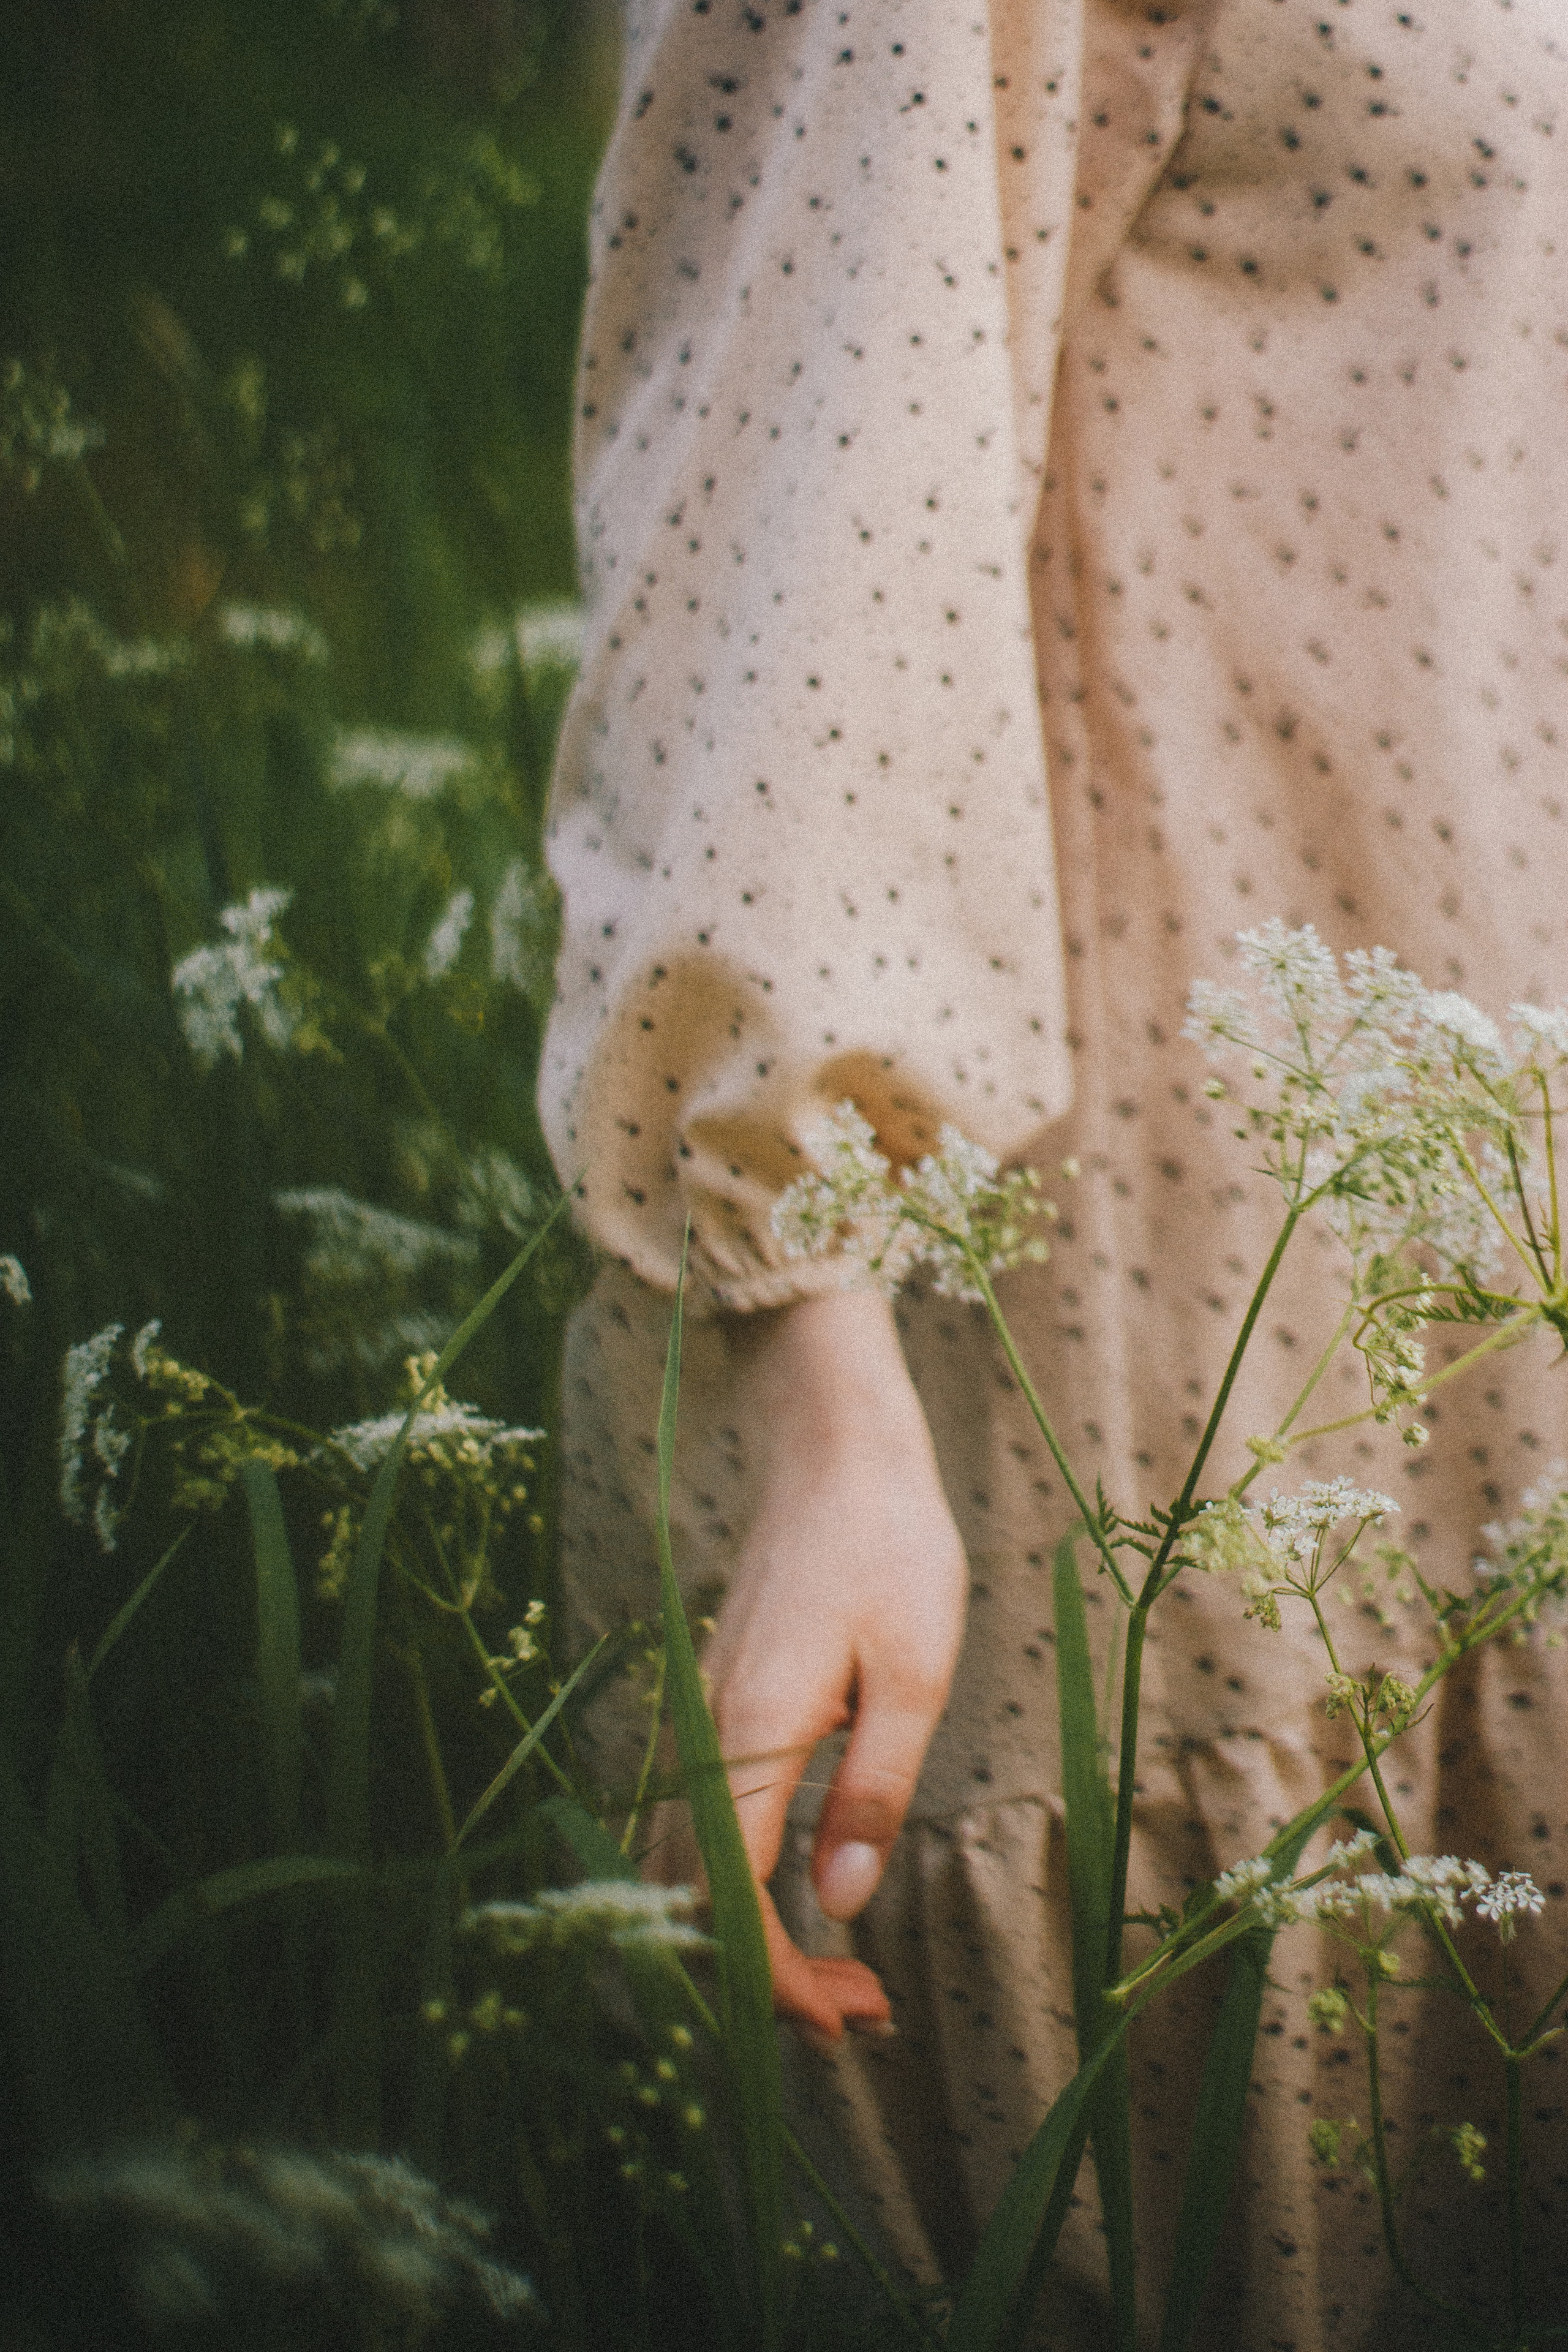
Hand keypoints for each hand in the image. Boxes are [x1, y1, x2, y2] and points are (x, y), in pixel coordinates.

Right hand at [699, 1287, 966, 2037]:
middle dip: (768, 1979)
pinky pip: (706, 1821)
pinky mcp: (717, 1703)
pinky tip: (812, 1890)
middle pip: (699, 1898)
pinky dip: (748, 1882)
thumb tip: (842, 1904)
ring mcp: (703, 1716)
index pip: (731, 1898)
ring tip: (847, 1975)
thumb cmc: (890, 1548)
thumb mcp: (915, 1673)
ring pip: (694, 1864)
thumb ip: (871, 1790)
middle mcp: (706, 1733)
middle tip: (863, 2012)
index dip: (777, 1978)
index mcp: (750, 1730)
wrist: (834, 1449)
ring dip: (757, 1934)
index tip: (847, 2015)